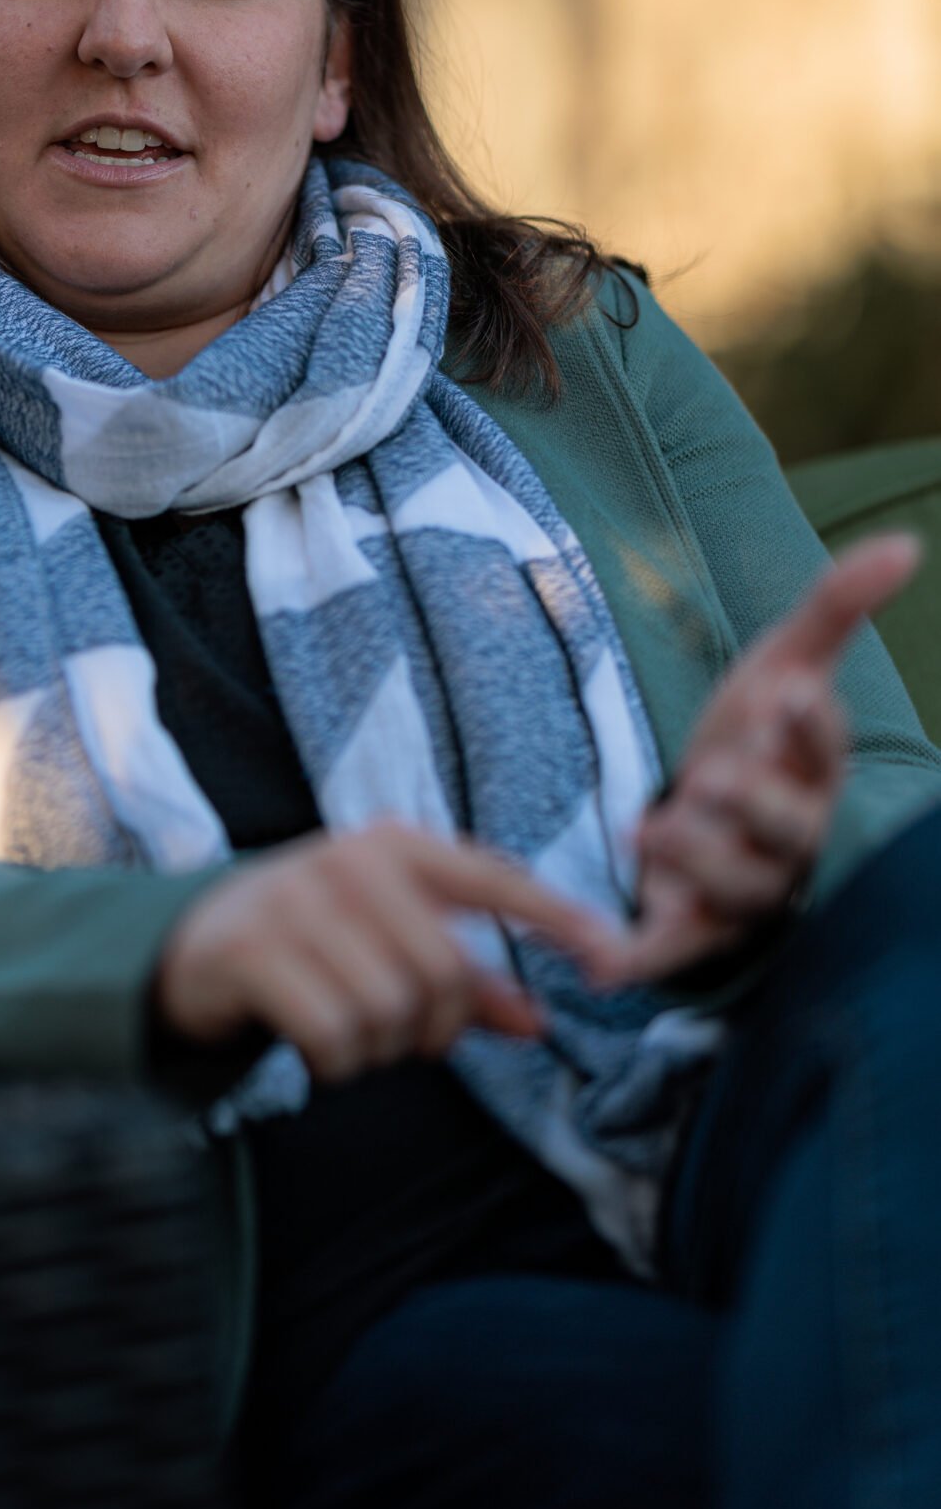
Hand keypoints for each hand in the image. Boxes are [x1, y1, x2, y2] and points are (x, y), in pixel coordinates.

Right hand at [153, 817, 613, 1084]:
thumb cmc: (316, 940)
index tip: (614, 963)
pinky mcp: (252, 949)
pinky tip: (316, 1046)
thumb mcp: (390, 940)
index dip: (560, 919)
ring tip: (350, 1033)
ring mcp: (297, 901)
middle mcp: (351, 861)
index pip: (497, 880)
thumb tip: (538, 1023)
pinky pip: (333, 1032)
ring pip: (389, 1009)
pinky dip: (336, 1060)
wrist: (192, 940)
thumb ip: (466, 980)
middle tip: (404, 1036)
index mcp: (398, 846)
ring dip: (379, 1048)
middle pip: (443, 972)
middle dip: (434, 1026)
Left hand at [594, 532, 921, 987]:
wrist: (703, 812)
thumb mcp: (782, 665)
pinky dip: (637, 961)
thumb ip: (835, 610)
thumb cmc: (754, 738)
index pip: (826, 753)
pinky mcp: (688, 930)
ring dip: (695, 863)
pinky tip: (600, 965)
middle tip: (713, 776)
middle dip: (752, 805)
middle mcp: (787, 838)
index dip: (812, 730)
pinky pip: (668, 952)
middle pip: (784, 830)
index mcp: (812, 773)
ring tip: (650, 830)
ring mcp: (739, 888)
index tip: (790, 695)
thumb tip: (907, 543)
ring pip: (733, 888)